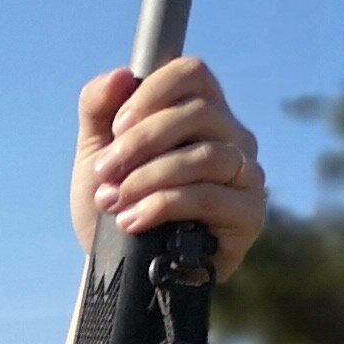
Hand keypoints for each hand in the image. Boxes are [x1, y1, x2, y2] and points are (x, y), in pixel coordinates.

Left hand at [70, 57, 264, 277]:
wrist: (115, 269)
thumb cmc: (112, 205)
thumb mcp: (94, 155)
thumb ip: (97, 110)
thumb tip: (119, 75)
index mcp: (200, 113)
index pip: (192, 73)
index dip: (152, 93)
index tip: (116, 128)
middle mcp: (232, 137)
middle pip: (198, 113)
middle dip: (140, 143)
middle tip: (104, 172)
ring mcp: (246, 174)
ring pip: (204, 156)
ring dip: (148, 178)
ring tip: (112, 201)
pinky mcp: (249, 214)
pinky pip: (210, 196)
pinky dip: (163, 205)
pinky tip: (133, 220)